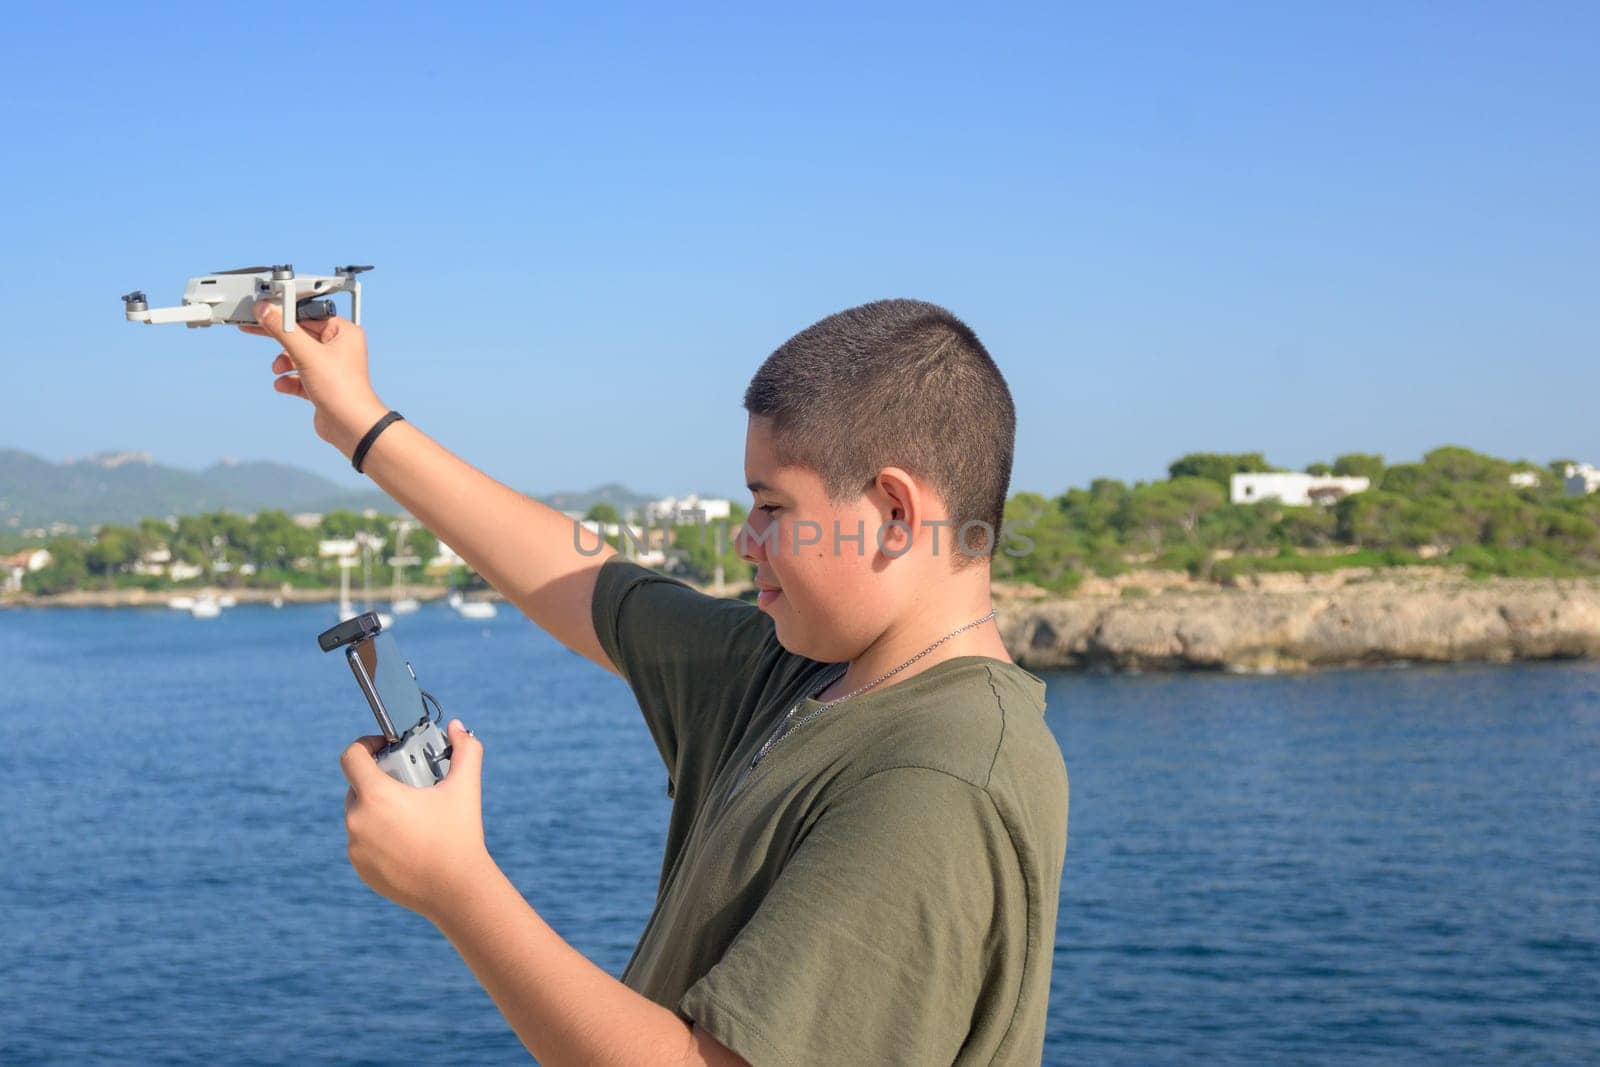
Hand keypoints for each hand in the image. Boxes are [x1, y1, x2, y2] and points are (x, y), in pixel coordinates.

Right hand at [239, 302, 389, 459]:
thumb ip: (284, 331)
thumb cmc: (341, 389)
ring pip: (297, 357)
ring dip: (284, 362)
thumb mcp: (307, 355)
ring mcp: (330, 368)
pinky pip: (298, 377)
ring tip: (279, 370)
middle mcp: (339, 348)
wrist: (351, 427)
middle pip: (300, 336)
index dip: (285, 314)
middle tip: (254, 329)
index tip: (263, 311)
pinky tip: (283, 385)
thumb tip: (266, 311)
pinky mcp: (322, 385)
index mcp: (344, 333)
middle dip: (280, 340)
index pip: (308, 315)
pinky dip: (288, 380)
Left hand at [340, 719, 495, 919]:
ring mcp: (356, 848)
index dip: (365, 745)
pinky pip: (362, 842)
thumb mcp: (465, 787)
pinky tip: (405, 840)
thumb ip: (465, 750)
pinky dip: (377, 836)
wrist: (456, 890)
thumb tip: (458, 727)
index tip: (383, 746)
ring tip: (409, 814)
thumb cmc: (459, 835)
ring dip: (377, 808)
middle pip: (357, 786)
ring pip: (359, 815)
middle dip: (379, 780)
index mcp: (377, 796)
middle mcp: (358, 821)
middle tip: (408, 783)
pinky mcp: (360, 869)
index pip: (351, 757)